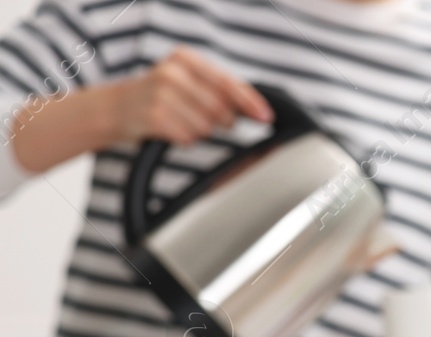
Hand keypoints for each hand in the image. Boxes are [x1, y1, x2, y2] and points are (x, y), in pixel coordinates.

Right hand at [107, 47, 271, 144]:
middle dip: (224, 122)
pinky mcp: (152, 116)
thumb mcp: (189, 83)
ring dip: (201, 131)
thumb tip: (257, 111)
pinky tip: (173, 129)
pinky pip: (187, 137)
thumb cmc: (162, 96)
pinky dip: (186, 138)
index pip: (228, 83)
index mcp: (185, 59)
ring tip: (184, 121)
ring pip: (205, 126)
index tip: (266, 117)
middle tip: (212, 121)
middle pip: (220, 108)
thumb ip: (221, 91)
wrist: (118, 107)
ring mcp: (159, 94)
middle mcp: (171, 72)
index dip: (250, 102)